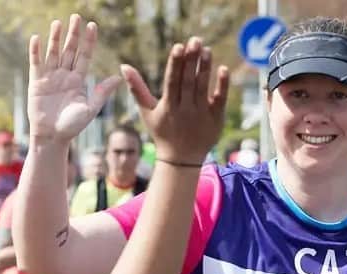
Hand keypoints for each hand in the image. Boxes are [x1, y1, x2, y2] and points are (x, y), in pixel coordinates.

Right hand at [28, 15, 121, 144]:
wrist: (52, 138)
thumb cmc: (72, 127)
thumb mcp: (90, 109)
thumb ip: (102, 92)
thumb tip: (119, 77)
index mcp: (78, 80)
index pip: (84, 55)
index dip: (88, 41)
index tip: (92, 26)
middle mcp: (64, 75)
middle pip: (69, 50)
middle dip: (73, 34)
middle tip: (76, 17)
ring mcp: (50, 77)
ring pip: (53, 53)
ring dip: (55, 38)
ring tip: (58, 23)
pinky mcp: (36, 82)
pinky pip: (36, 63)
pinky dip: (36, 51)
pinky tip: (37, 38)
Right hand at [122, 39, 228, 165]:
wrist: (181, 160)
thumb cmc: (162, 132)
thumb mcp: (147, 111)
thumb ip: (137, 88)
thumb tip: (123, 66)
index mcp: (168, 106)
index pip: (172, 81)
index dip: (175, 63)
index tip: (178, 46)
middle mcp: (184, 110)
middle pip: (188, 82)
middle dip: (191, 61)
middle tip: (195, 40)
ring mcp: (200, 114)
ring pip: (203, 88)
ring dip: (205, 68)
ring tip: (207, 50)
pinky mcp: (215, 118)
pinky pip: (220, 100)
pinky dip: (222, 85)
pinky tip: (223, 69)